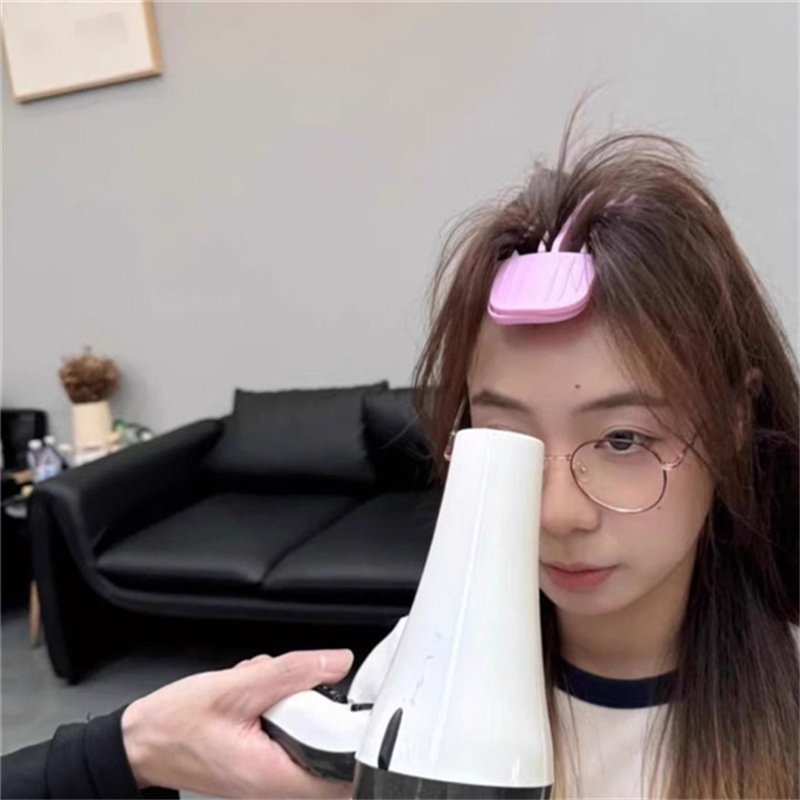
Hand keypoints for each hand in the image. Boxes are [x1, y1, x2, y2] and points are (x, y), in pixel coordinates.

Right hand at [121, 648, 355, 798]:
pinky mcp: (258, 762)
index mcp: (271, 775)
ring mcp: (265, 775)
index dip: (359, 744)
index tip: (362, 711)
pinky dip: (276, 707)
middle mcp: (272, 785)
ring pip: (305, 735)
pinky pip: (286, 732)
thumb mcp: (236, 687)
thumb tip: (337, 661)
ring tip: (259, 688)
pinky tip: (252, 693)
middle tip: (292, 688)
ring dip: (292, 703)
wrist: (139, 741)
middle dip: (317, 709)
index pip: (342, 776)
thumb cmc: (173, 725)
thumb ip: (291, 673)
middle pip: (328, 751)